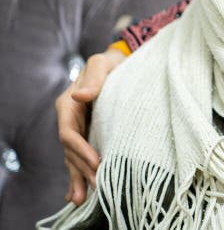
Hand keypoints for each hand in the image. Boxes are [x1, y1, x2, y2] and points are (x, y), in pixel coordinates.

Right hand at [55, 47, 126, 204]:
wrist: (119, 63)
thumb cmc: (110, 62)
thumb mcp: (102, 64)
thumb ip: (93, 79)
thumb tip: (79, 96)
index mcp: (68, 105)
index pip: (68, 132)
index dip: (79, 149)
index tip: (95, 161)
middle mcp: (69, 119)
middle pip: (70, 150)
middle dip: (80, 169)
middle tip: (95, 186)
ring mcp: (77, 128)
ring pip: (73, 157)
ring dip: (78, 177)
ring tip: (83, 198)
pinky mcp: (88, 134)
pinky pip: (80, 156)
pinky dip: (79, 173)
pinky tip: (79, 192)